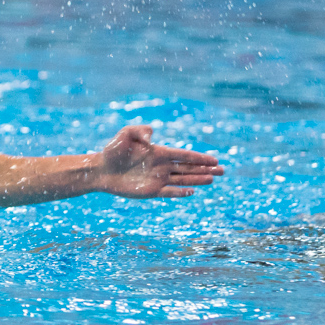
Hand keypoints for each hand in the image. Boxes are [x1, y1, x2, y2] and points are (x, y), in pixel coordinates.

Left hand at [95, 124, 223, 198]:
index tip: (215, 160)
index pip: (184, 156)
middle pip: (188, 168)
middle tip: (223, 170)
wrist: (101, 170)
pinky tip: (191, 191)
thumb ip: (139, 131)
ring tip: (212, 179)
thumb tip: (152, 136)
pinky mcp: (151, 191)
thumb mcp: (125, 135)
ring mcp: (157, 179)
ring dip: (197, 180)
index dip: (200, 158)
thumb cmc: (112, 150)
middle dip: (205, 169)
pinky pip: (169, 192)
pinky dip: (180, 192)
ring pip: (183, 180)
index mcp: (159, 153)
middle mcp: (161, 166)